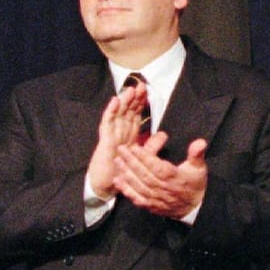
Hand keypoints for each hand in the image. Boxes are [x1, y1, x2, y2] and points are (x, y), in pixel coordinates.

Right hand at [87, 83, 148, 199]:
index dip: (141, 103)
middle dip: (134, 98)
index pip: (136, 115)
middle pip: (127, 112)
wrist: (105, 184)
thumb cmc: (121, 170)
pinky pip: (107, 124)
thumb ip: (151, 146)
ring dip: (124, 101)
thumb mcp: (141, 157)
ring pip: (118, 114)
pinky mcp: (105, 141)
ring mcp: (111, 135)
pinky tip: (115, 101)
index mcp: (129, 135)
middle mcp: (120, 133)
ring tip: (130, 89)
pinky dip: (111, 112)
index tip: (147, 91)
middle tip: (141, 85)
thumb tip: (164, 135)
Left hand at [113, 132, 208, 219]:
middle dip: (131, 160)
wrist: (194, 207)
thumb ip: (197, 154)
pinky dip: (126, 190)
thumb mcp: (199, 168)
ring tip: (117, 161)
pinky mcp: (150, 205)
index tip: (133, 147)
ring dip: (126, 172)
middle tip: (121, 149)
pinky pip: (136, 197)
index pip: (156, 165)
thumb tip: (200, 142)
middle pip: (144, 173)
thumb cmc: (195, 185)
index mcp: (174, 177)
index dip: (144, 156)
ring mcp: (155, 198)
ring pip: (138, 184)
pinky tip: (117, 181)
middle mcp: (163, 188)